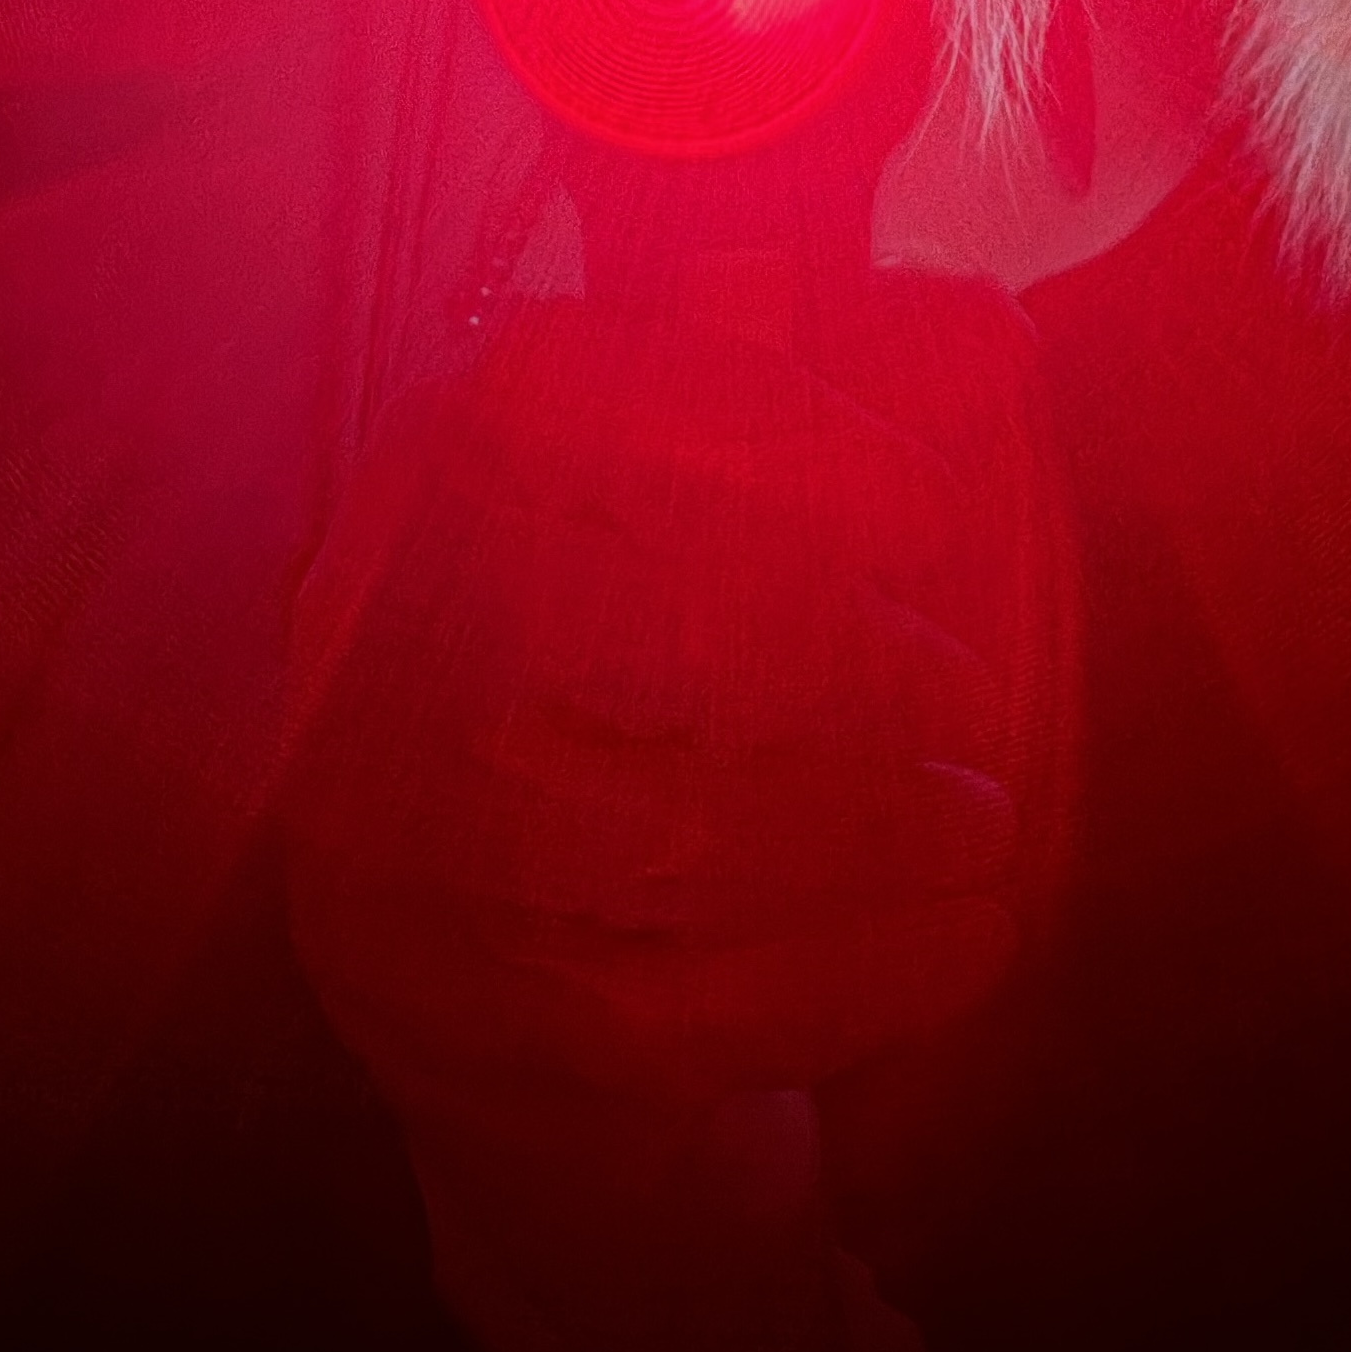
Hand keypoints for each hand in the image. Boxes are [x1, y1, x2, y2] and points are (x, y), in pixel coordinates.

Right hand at [280, 269, 1074, 1351]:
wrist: (489, 963)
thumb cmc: (636, 667)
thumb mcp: (700, 495)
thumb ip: (819, 393)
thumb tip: (980, 325)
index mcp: (424, 467)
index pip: (565, 396)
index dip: (773, 434)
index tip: (936, 507)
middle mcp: (367, 641)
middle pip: (635, 629)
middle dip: (854, 669)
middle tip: (974, 699)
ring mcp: (396, 849)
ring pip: (677, 839)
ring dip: (881, 829)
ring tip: (983, 816)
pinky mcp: (465, 1026)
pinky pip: (693, 1008)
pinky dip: (865, 970)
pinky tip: (968, 935)